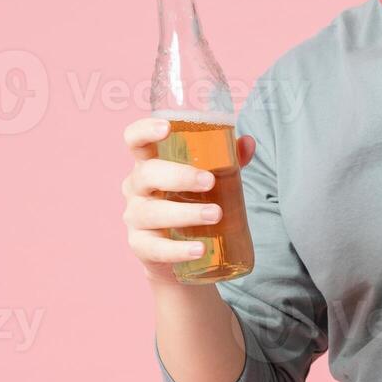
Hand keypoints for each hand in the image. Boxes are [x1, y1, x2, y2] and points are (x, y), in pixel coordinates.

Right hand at [120, 117, 256, 287]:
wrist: (181, 253)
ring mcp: (135, 218)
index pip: (134, 140)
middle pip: (147, 175)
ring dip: (185, 213)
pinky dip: (178, 250)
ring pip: (152, 213)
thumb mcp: (208, 178)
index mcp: (149, 163)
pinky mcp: (141, 246)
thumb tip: (247, 142)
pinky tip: (199, 249)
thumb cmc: (190, 201)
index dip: (145, 130)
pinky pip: (156, 248)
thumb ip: (227, 159)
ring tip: (216, 214)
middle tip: (209, 181)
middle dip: (179, 176)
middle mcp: (136, 188)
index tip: (167, 127)